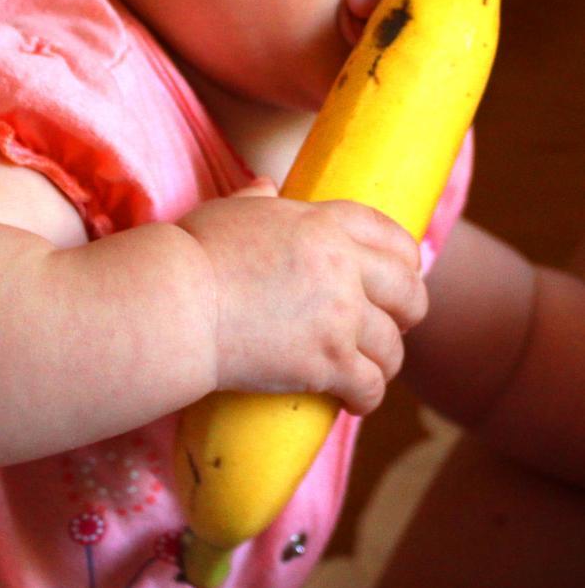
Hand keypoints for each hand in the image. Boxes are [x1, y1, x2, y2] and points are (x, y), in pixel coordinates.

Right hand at [176, 185, 427, 415]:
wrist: (178, 301)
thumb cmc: (193, 252)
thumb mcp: (230, 211)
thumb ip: (256, 199)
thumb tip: (265, 186)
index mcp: (322, 222)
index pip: (389, 234)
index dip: (405, 258)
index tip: (405, 274)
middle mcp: (342, 264)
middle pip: (409, 291)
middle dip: (408, 313)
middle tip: (390, 328)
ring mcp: (340, 314)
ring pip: (393, 346)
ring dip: (384, 362)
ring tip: (366, 370)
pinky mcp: (328, 361)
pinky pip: (371, 386)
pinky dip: (365, 398)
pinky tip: (351, 401)